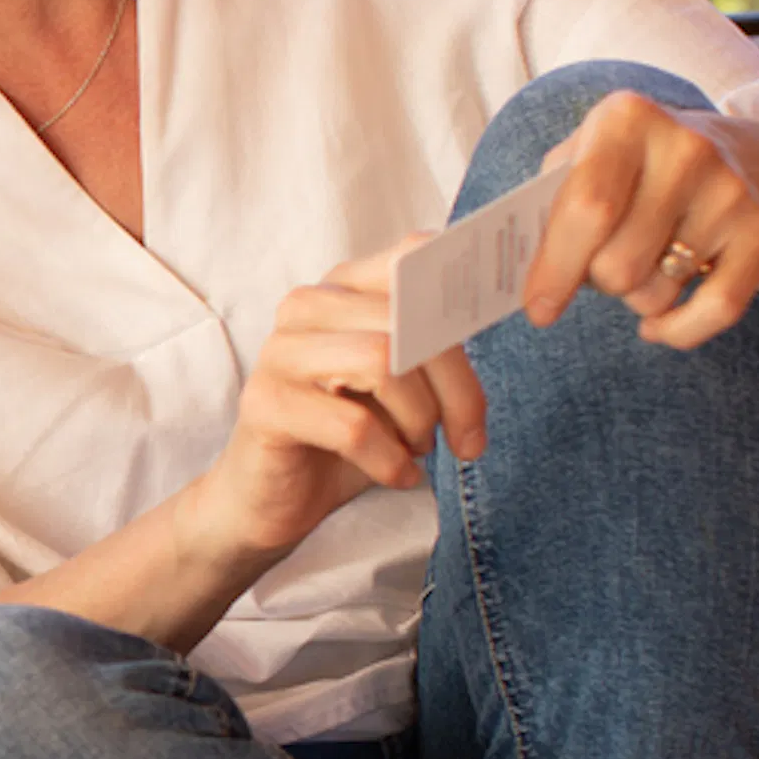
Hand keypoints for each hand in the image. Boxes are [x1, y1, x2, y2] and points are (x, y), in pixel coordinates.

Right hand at [178, 243, 488, 568]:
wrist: (270, 500)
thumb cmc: (343, 439)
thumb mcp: (400, 386)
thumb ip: (431, 346)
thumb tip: (489, 314)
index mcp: (342, 288)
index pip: (412, 258)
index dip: (459, 298)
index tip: (492, 344)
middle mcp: (306, 307)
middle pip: (409, 323)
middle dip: (457, 390)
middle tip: (467, 440)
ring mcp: (279, 352)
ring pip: (384, 364)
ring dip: (419, 421)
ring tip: (416, 450)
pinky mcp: (266, 404)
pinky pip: (354, 427)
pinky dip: (390, 460)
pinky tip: (395, 475)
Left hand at [525, 91, 758, 349]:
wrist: (722, 155)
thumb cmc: (621, 171)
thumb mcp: (576, 164)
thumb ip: (543, 211)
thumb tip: (512, 278)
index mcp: (626, 119)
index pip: (587, 208)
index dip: (556, 268)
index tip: (537, 309)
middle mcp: (685, 147)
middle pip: (617, 263)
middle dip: (595, 282)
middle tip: (598, 267)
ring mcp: (730, 189)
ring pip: (655, 292)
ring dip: (634, 298)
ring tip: (639, 265)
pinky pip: (715, 311)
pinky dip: (677, 331)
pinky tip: (659, 323)